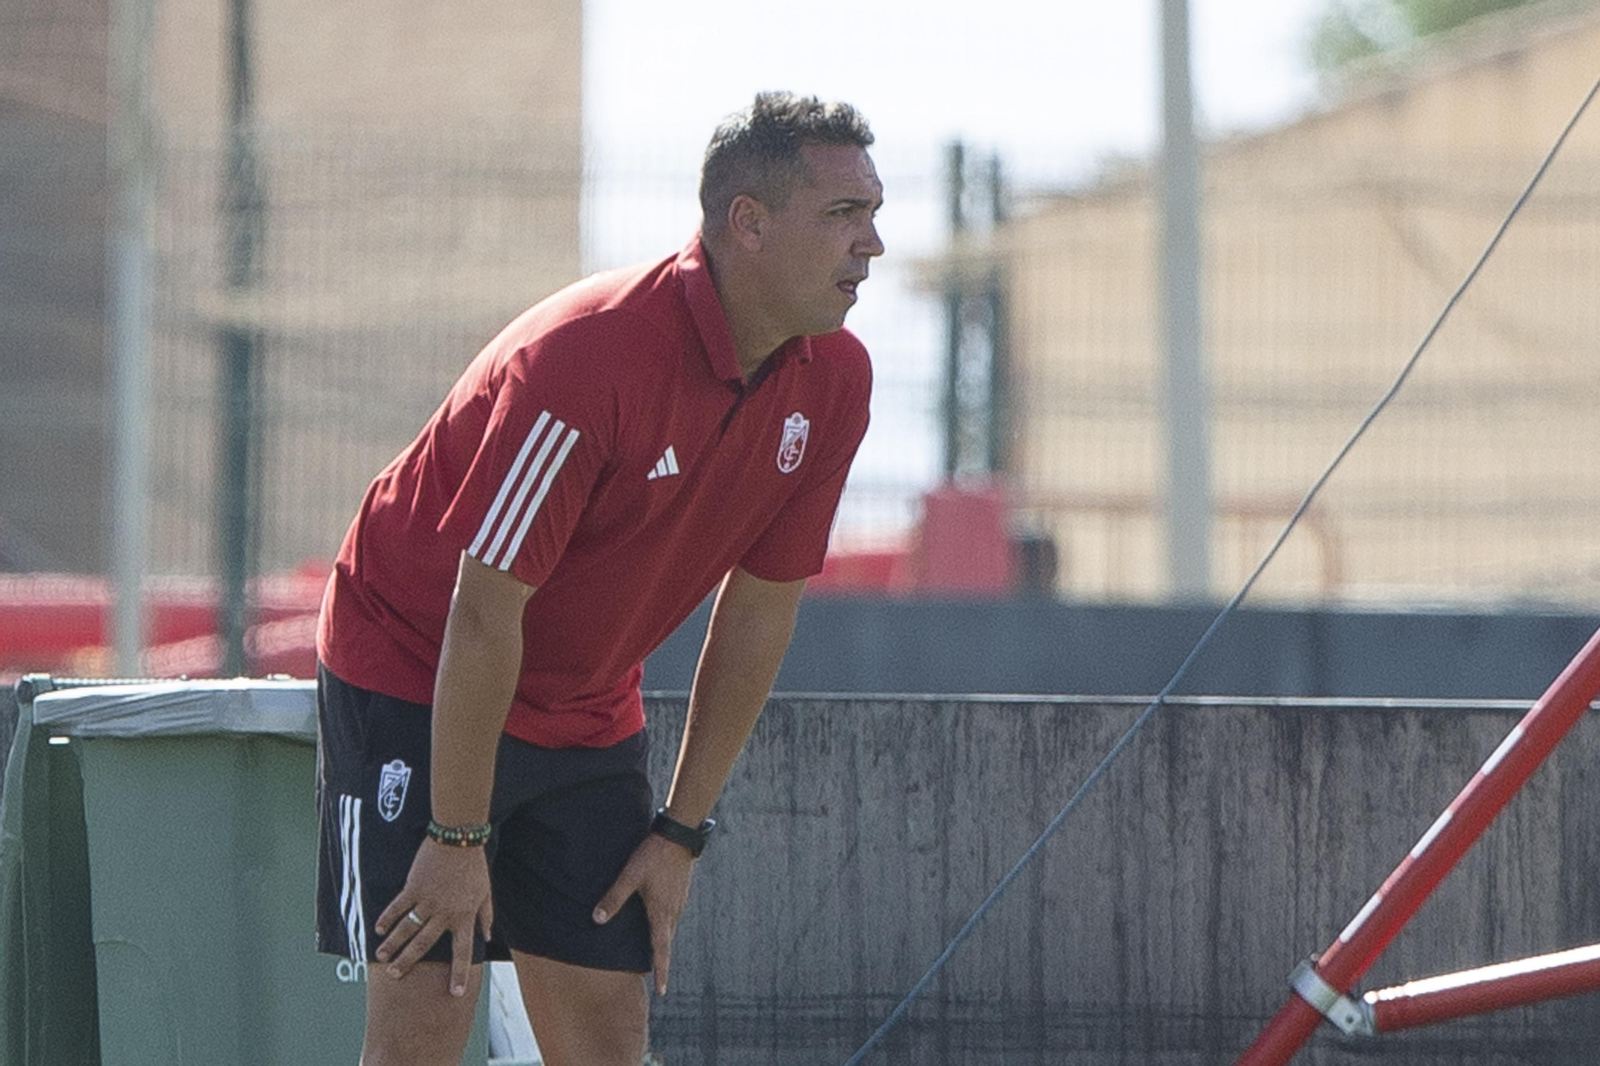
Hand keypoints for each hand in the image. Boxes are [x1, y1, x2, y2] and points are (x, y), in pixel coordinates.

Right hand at [374, 838, 493, 995]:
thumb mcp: (486, 892)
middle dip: (408, 961)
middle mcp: (445, 912)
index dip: (460, 973)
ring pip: (407, 928)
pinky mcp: (414, 887)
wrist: (459, 840)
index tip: (456, 993)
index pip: (463, 950)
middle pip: (424, 944)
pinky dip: (387, 918)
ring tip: (381, 956)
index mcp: (464, 915)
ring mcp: (427, 900)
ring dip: (393, 944)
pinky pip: (398, 906)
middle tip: (395, 975)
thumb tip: (488, 935)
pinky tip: (378, 928)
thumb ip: (486, 915)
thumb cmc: (474, 866)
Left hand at [592, 832, 695, 994]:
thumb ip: (614, 897)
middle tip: (655, 975)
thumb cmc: (653, 856)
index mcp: (661, 912)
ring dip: (661, 940)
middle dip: (660, 958)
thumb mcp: (630, 876)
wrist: (679, 835)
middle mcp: (673, 911)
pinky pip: (671, 915)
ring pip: (668, 928)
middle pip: (665, 941)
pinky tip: (656, 918)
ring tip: (653, 949)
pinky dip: (663, 924)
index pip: (661, 949)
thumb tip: (597, 919)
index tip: (662, 990)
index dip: (661, 971)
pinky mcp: (680, 892)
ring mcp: (679, 901)